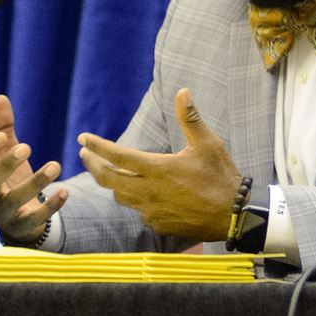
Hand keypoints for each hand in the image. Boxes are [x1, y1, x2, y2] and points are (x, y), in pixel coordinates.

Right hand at [0, 93, 68, 241]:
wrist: (16, 218)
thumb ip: (2, 128)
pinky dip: (51, 206)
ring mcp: (3, 213)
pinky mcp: (22, 227)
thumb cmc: (8, 179)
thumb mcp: (5, 154)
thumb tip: (0, 97)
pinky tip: (66, 192)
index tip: (2, 137)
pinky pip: (35, 219)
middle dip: (7, 165)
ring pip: (15, 200)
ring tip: (56, 164)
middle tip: (26, 147)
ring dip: (36, 182)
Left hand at [75, 89, 242, 241]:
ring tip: (111, 172)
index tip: (82, 138)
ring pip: (121, 197)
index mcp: (158, 168)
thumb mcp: (208, 143)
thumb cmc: (221, 176)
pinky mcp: (159, 224)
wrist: (233, 215)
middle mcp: (149, 191)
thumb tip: (182, 91)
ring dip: (112, 183)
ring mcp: (152, 211)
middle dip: (93, 165)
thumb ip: (190, 118)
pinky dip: (134, 200)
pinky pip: (138, 212)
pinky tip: (141, 194)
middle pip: (108, 180)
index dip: (97, 146)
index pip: (118, 156)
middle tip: (84, 155)